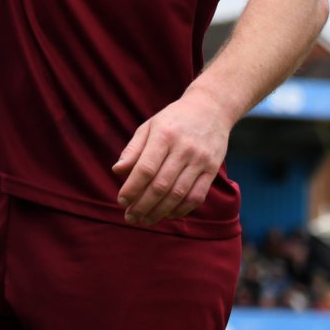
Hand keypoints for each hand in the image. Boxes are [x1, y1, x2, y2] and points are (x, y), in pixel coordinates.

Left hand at [112, 92, 233, 226]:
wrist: (211, 109)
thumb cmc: (173, 119)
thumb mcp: (149, 126)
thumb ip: (133, 149)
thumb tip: (117, 171)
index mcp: (164, 135)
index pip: (146, 168)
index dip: (132, 188)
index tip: (121, 201)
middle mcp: (184, 149)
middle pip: (161, 185)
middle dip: (143, 205)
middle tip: (130, 217)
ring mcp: (201, 160)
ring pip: (178, 194)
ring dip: (160, 211)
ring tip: (145, 220)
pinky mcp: (213, 169)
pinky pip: (197, 196)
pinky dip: (181, 209)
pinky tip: (168, 215)